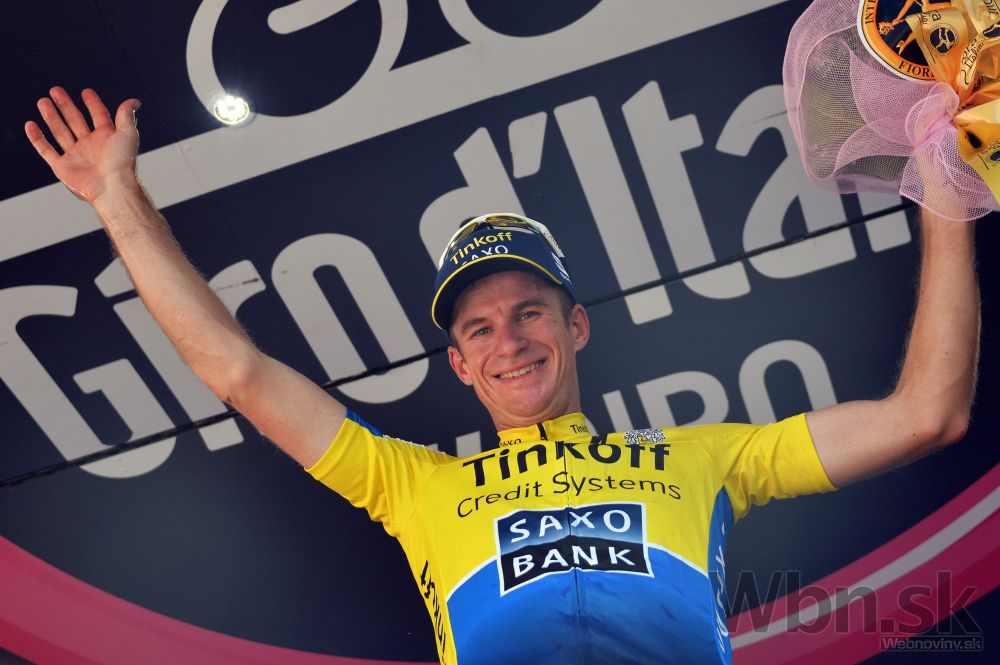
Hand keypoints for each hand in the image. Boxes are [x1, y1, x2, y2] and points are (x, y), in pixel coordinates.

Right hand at [25, 87, 140, 203]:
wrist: (111, 187)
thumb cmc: (122, 163)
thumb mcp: (128, 134)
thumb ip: (126, 116)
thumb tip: (134, 101)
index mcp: (106, 138)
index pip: (99, 116)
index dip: (93, 104)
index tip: (86, 92)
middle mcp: (91, 146)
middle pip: (75, 120)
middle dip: (65, 105)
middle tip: (55, 90)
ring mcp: (76, 155)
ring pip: (60, 131)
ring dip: (51, 117)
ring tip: (43, 101)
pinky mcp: (63, 167)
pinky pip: (46, 150)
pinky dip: (37, 139)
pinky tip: (31, 126)